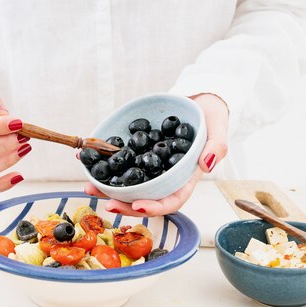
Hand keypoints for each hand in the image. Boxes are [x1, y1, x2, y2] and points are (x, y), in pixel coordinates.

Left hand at [85, 93, 228, 215]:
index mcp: (184, 178)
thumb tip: (206, 165)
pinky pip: (119, 161)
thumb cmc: (211, 116)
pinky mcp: (137, 152)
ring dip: (107, 187)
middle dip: (124, 204)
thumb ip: (216, 147)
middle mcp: (163, 176)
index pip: (170, 201)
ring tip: (89, 185)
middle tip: (106, 202)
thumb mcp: (219, 128)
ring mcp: (149, 165)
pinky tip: (86, 158)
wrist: (198, 99)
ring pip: (127, 183)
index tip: (138, 206)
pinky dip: (102, 161)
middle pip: (143, 197)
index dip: (154, 207)